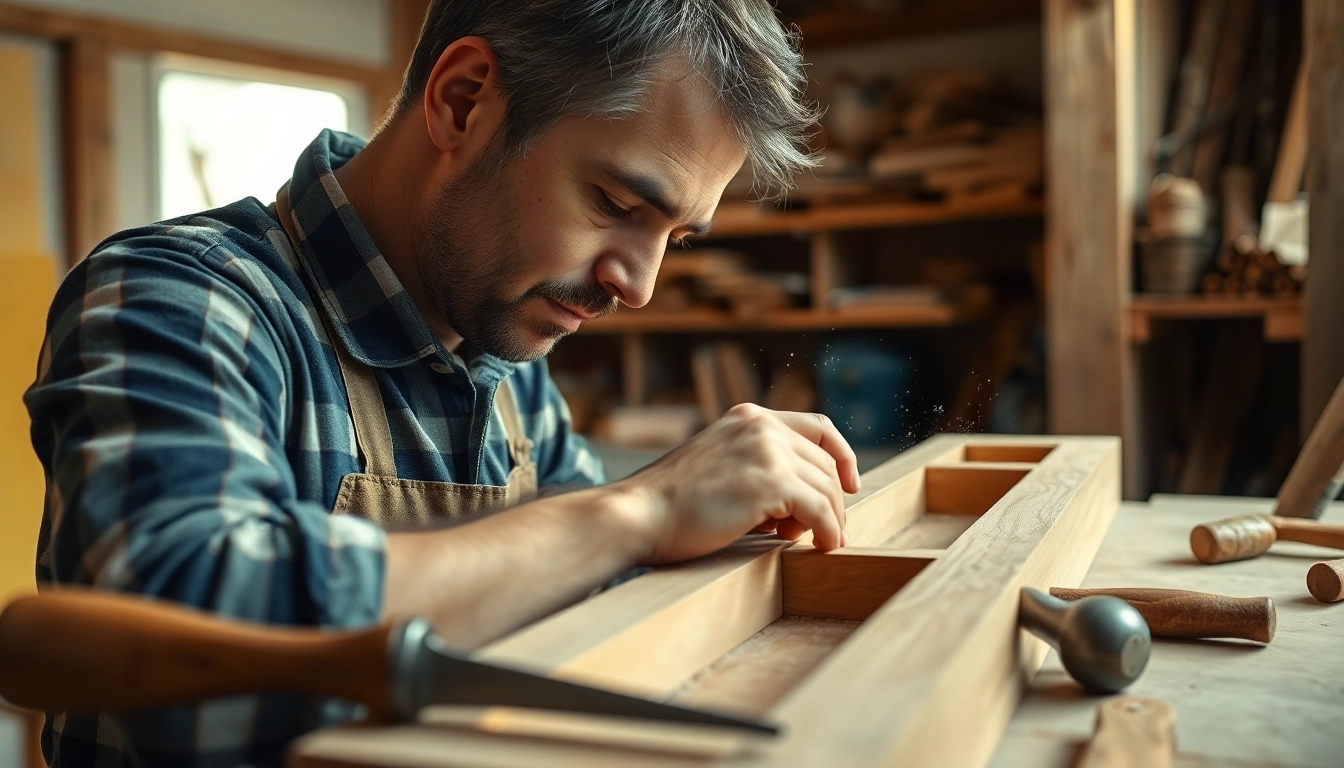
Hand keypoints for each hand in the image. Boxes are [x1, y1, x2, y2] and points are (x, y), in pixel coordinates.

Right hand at [612, 403, 860, 563]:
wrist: (639, 514)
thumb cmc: (671, 503)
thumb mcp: (718, 465)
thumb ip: (755, 466)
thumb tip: (802, 502)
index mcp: (749, 417)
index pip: (818, 426)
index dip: (842, 455)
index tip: (849, 484)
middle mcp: (761, 425)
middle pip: (826, 462)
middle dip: (833, 499)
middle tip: (825, 530)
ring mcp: (766, 451)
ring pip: (827, 487)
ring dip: (830, 520)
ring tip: (814, 542)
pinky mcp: (770, 483)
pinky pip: (821, 510)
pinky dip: (829, 532)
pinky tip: (824, 548)